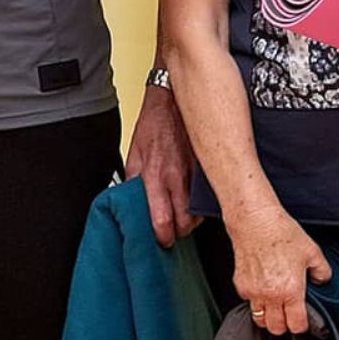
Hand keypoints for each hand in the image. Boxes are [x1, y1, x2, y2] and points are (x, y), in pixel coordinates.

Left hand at [124, 85, 198, 247]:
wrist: (174, 100)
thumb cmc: (154, 125)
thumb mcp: (134, 152)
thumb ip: (133, 178)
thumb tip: (130, 200)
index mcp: (154, 175)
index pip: (162, 219)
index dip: (163, 236)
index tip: (162, 239)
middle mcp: (176, 176)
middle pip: (186, 222)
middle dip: (180, 231)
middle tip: (174, 230)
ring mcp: (195, 173)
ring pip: (200, 211)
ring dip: (192, 218)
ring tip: (184, 214)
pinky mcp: (207, 167)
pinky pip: (208, 194)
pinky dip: (203, 201)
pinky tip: (196, 199)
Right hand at [226, 203, 331, 335]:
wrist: (255, 219)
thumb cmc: (280, 232)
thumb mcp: (312, 250)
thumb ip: (322, 271)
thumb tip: (322, 281)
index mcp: (290, 290)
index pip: (296, 325)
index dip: (302, 325)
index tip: (303, 319)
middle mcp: (270, 295)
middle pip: (276, 328)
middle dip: (284, 324)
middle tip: (289, 313)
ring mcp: (253, 291)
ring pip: (260, 320)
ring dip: (268, 316)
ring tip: (275, 303)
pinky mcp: (240, 284)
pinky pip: (248, 302)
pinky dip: (255, 300)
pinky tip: (263, 287)